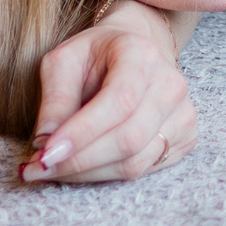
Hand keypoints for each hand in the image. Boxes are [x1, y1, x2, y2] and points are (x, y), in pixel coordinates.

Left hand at [23, 1, 198, 183]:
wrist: (135, 50)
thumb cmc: (95, 55)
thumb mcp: (64, 61)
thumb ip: (54, 98)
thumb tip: (45, 142)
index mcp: (141, 54)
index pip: (118, 102)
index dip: (82, 133)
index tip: (44, 154)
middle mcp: (171, 83)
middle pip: (128, 139)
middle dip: (79, 161)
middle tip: (38, 169)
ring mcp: (183, 112)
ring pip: (135, 162)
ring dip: (88, 173)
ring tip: (55, 168)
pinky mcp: (186, 136)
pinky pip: (144, 170)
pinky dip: (106, 174)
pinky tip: (83, 165)